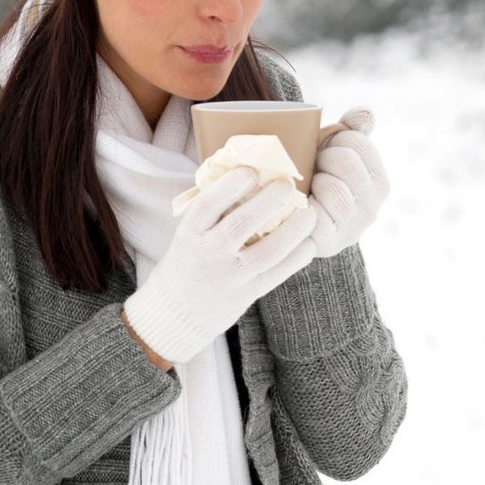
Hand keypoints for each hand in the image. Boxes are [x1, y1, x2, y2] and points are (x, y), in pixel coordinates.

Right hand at [123, 166, 316, 364]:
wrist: (175, 314)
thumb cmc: (187, 261)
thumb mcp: (188, 234)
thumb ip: (214, 212)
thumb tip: (253, 175)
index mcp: (189, 233)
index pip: (209, 203)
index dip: (232, 184)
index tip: (252, 170)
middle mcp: (208, 254)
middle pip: (243, 222)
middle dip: (271, 200)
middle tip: (288, 185)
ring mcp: (229, 276)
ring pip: (269, 250)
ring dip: (295, 228)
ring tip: (309, 212)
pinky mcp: (247, 294)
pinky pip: (279, 273)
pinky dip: (299, 255)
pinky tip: (309, 241)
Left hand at [308, 108, 389, 257]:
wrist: (288, 219)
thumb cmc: (312, 176)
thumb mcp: (332, 148)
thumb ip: (352, 128)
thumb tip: (365, 113)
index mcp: (378, 181)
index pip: (357, 141)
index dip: (334, 139)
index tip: (324, 148)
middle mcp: (372, 208)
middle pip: (346, 161)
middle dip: (322, 157)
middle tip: (311, 165)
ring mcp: (352, 228)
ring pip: (334, 188)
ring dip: (311, 181)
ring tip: (305, 185)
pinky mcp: (329, 244)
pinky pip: (316, 216)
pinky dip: (302, 204)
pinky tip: (296, 202)